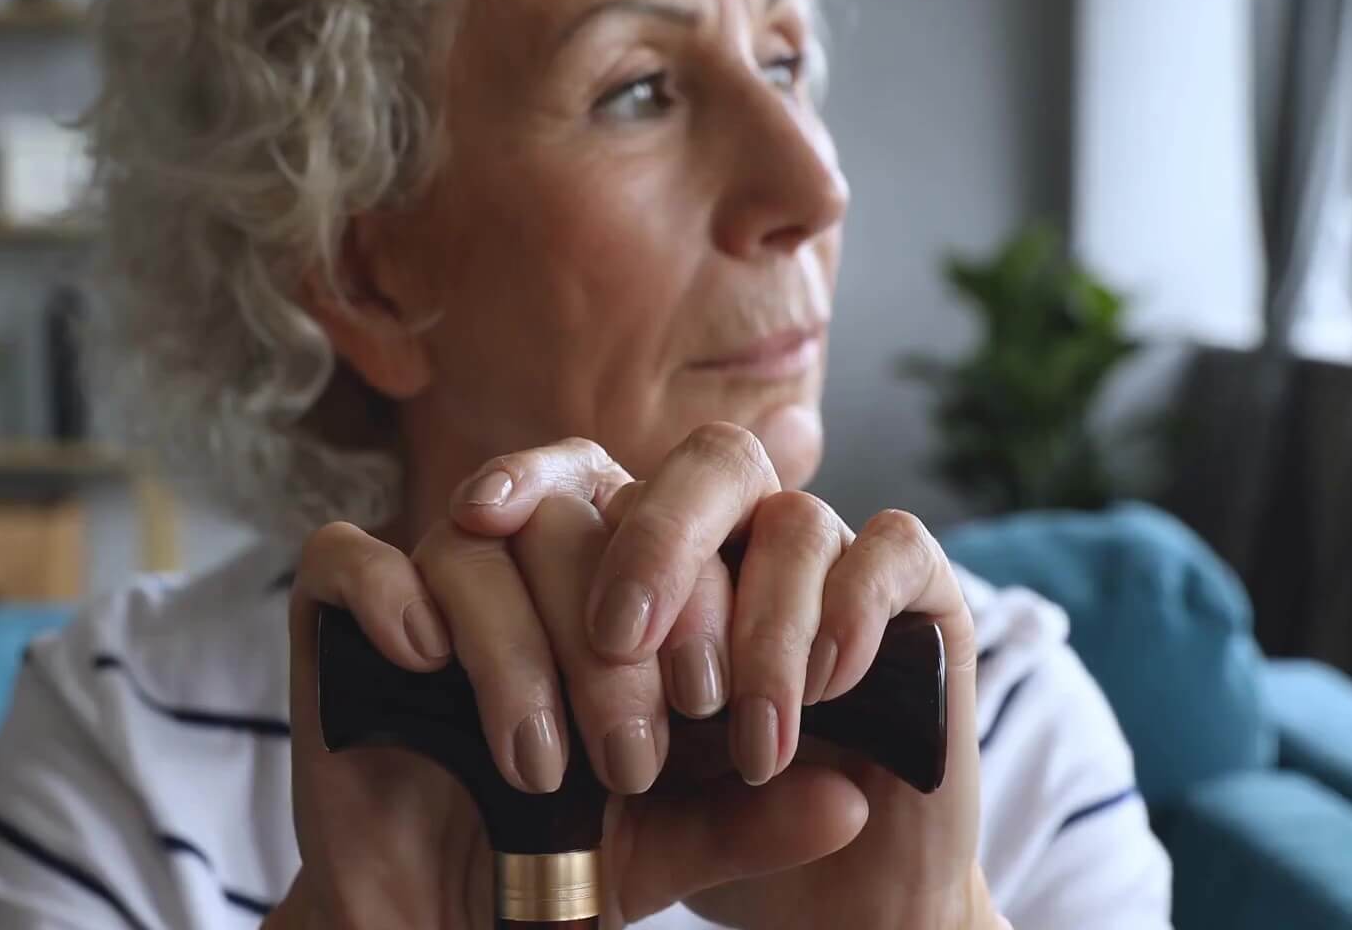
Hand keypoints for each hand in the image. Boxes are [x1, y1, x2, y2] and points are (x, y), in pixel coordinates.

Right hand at [282, 431, 871, 928]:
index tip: (718, 704)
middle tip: (631, 756)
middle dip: (612, 644)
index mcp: (610, 588)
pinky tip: (425, 659)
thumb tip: (854, 803)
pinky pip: (347, 560)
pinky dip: (387, 594)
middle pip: (572, 525)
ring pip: (471, 545)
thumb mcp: (670, 842)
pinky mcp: (335, 619)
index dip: (700, 594)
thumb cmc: (558, 863)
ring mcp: (423, 584)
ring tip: (539, 765)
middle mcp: (519, 567)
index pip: (662, 522)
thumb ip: (754, 817)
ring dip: (514, 650)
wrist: (437, 921)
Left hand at [452, 422, 1004, 929]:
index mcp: (655, 557)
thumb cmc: (701, 824)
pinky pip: (894, 549)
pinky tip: (824, 685)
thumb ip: (534, 705)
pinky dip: (853, 609)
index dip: (535, 474)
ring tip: (739, 736)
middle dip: (654, 543)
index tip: (474, 516)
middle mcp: (744, 538)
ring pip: (794, 519)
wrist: (834, 907)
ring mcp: (836, 559)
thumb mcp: (596, 774)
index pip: (597, 470)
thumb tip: (429, 640)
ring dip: (757, 627)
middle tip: (619, 637)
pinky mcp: (921, 596)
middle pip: (702, 467)